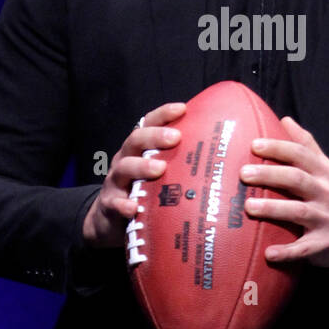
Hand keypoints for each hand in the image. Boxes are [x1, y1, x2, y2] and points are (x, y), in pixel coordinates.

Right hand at [82, 101, 186, 247]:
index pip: (148, 124)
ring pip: (124, 168)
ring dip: (141, 166)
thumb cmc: (144, 192)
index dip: (163, 114)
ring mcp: (115, 182)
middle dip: (155, 136)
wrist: (108, 220)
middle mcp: (125, 160)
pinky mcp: (110, 206)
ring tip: (160, 168)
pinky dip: (124, 205)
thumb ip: (179, 164)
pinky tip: (134, 208)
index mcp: (139, 150)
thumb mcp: (159, 175)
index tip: (182, 108)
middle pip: (135, 140)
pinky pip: (114, 204)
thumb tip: (219, 155)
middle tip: (176, 137)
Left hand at [239, 115, 328, 267]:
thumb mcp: (324, 169)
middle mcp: (327, 193)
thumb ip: (306, 145)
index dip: (278, 148)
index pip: (301, 154)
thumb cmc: (327, 197)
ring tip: (248, 207)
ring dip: (272, 209)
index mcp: (325, 172)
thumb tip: (284, 119)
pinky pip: (303, 249)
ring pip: (298, 212)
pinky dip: (286, 252)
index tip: (254, 145)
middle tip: (243, 174)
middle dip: (270, 175)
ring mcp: (326, 219)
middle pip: (297, 179)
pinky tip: (268, 254)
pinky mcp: (322, 244)